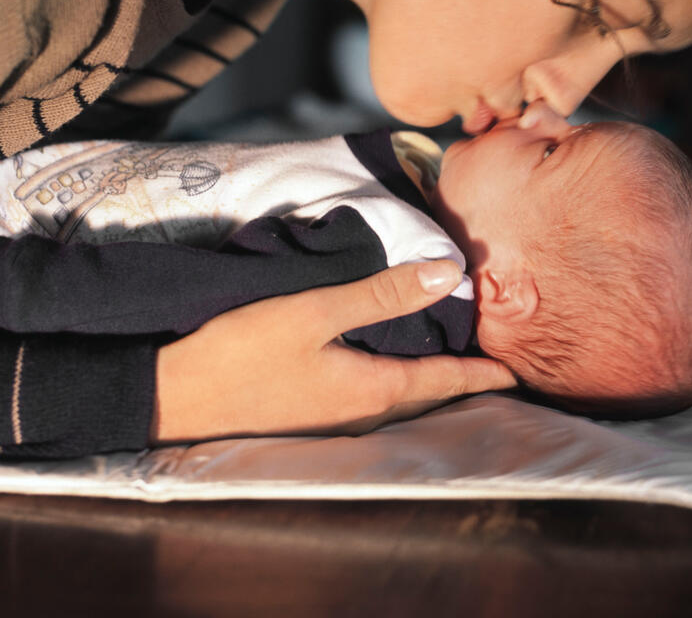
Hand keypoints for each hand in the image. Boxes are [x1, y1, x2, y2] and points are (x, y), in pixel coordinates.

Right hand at [150, 260, 515, 443]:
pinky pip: (373, 393)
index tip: (516, 370)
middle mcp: (363, 413)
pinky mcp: (313, 411)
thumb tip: (446, 273)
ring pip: (401, 396)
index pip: (446, 381)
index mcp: (374, 390)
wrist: (175, 395)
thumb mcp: (315, 311)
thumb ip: (381, 292)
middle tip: (491, 355)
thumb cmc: (245, 352)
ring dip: (430, 377)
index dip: (483, 372)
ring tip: (451, 352)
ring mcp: (336, 418)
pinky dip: (397, 375)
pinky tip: (389, 356)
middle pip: (428, 393)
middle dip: (462, 376)